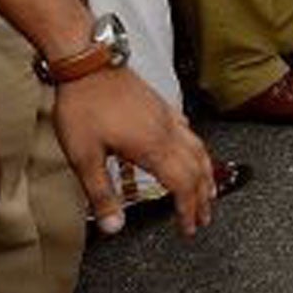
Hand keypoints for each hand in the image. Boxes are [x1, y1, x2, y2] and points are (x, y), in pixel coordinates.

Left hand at [53, 68, 214, 236]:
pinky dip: (196, 149)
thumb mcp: (84, 157)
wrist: (87, 64)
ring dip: (206, 173)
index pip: (182, 185)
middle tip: (205, 217)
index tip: (190, 228)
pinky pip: (188, 131)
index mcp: (152, 147)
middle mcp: (166, 132)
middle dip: (203, 196)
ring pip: (198, 149)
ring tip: (208, 189)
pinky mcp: (159, 106)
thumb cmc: (84, 106)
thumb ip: (101, 194)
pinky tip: (189, 150)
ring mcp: (166, 117)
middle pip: (197, 169)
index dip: (188, 209)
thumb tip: (114, 227)